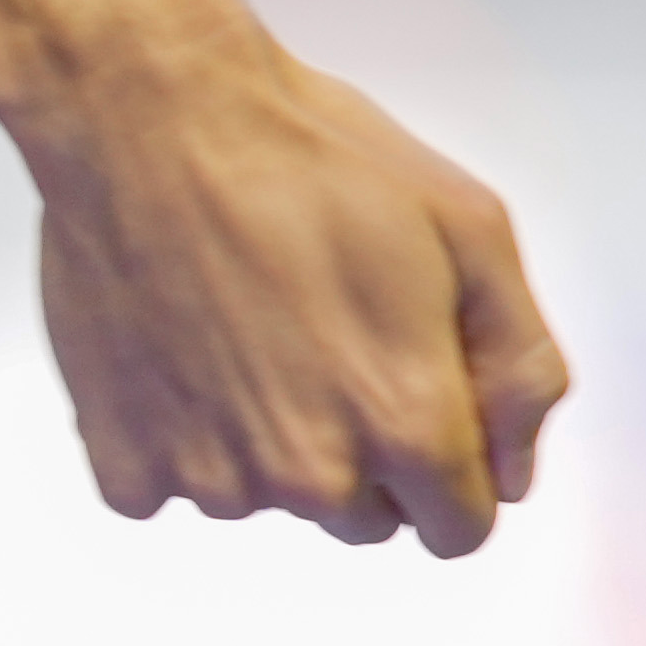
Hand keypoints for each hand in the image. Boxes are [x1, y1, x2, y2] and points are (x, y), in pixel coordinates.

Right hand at [9, 28, 572, 551]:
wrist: (152, 116)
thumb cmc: (314, 157)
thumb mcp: (473, 230)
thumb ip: (520, 367)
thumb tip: (516, 475)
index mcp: (409, 425)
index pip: (460, 529)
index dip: (454, 466)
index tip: (417, 393)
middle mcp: (312, 476)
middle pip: (366, 519)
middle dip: (365, 451)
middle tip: (329, 336)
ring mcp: (211, 478)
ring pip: (269, 500)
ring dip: (270, 439)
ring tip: (252, 323)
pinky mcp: (125, 463)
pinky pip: (174, 487)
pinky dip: (182, 433)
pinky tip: (186, 344)